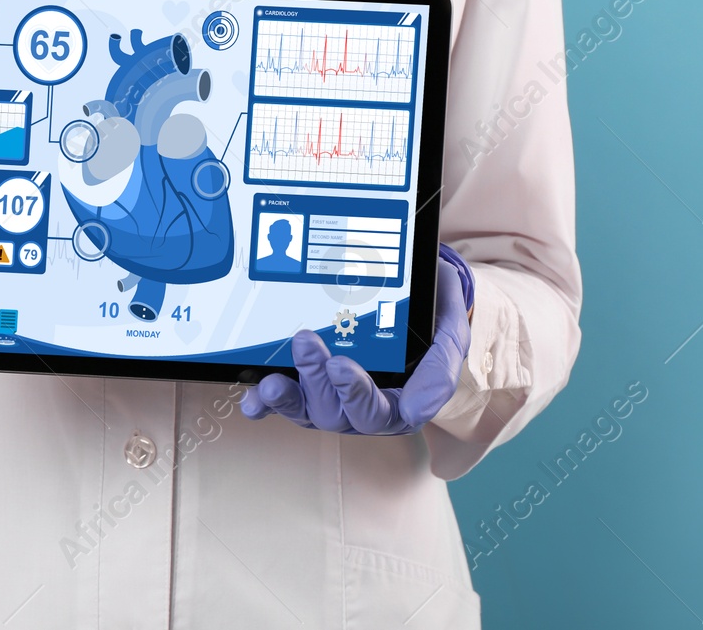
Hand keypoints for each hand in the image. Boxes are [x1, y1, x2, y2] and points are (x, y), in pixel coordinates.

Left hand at [240, 246, 473, 434]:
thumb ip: (440, 370)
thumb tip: (418, 411)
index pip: (376, 414)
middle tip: (306, 343)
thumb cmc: (433, 315)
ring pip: (307, 410)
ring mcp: (332, 396)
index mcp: (399, 404)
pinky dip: (266, 403)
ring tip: (271, 380)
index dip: (356, 395)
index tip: (342, 365)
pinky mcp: (307, 383)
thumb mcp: (449, 336)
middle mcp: (362, 406)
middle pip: (335, 414)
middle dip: (317, 382)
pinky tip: (253, 398)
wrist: (416, 288)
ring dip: (287, 398)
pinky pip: (285, 401)